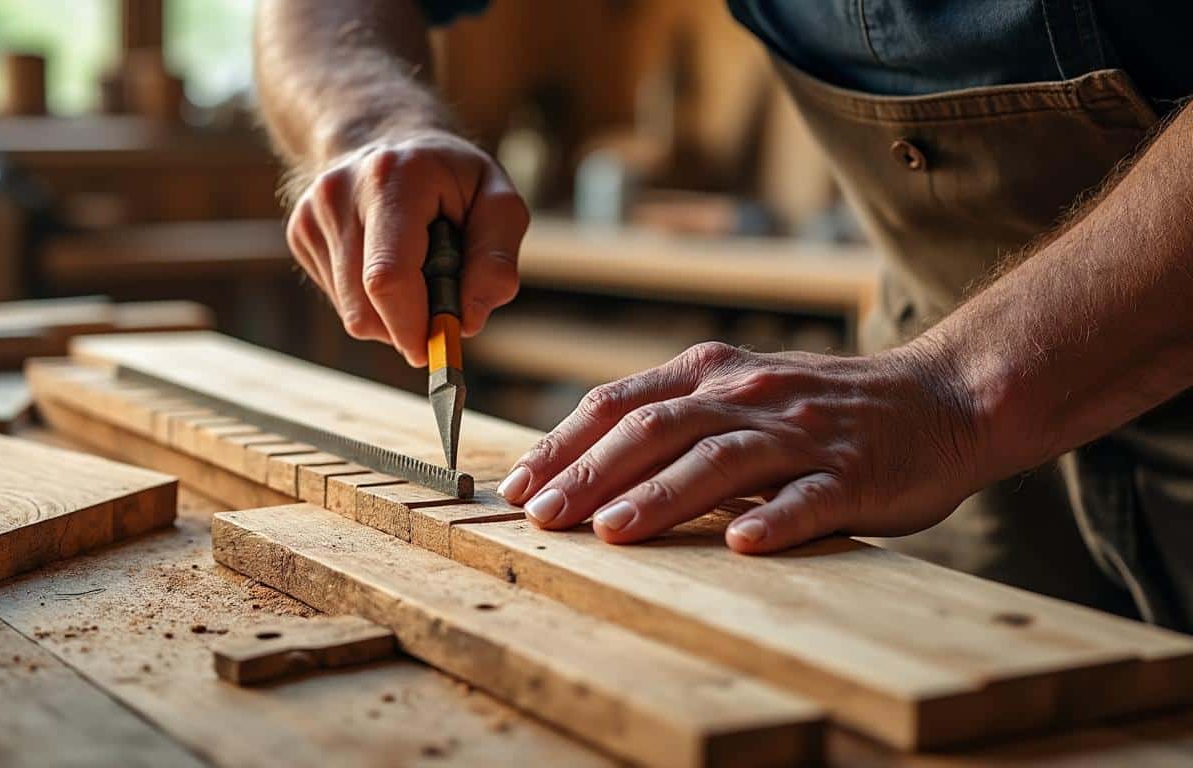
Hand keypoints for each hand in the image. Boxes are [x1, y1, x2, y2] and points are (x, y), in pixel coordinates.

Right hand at [286, 130, 529, 366]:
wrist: (390, 138)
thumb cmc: (453, 179)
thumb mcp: (498, 201)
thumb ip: (495, 260)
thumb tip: (468, 322)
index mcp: (391, 178)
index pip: (388, 276)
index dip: (411, 326)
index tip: (437, 349)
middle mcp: (339, 192)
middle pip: (365, 306)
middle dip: (409, 326)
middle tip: (442, 306)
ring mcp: (312, 213)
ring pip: (352, 313)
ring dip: (393, 316)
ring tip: (417, 271)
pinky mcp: (300, 233)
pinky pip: (341, 302)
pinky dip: (372, 301)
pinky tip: (386, 263)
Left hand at [495, 341, 985, 552]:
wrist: (938, 398)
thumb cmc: (819, 407)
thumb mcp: (739, 390)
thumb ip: (673, 414)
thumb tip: (584, 461)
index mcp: (713, 373)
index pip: (620, 402)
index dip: (565, 443)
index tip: (517, 483)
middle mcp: (749, 395)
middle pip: (657, 427)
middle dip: (592, 472)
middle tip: (541, 514)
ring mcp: (801, 434)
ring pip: (719, 460)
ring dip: (661, 495)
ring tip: (611, 532)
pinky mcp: (852, 473)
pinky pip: (808, 497)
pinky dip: (773, 518)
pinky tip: (741, 544)